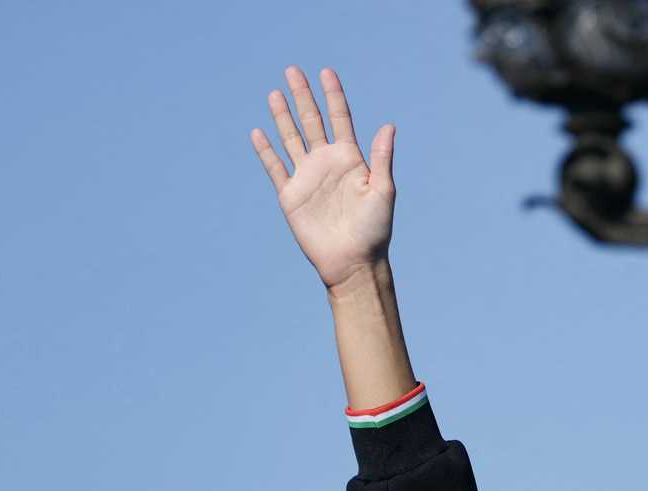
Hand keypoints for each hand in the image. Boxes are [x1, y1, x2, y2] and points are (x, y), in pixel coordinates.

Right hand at [250, 67, 395, 290]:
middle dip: (303, 96)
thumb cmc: (374, 230)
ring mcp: (307, 177)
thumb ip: (382, 157)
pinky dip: (266, 151)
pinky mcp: (290, 195)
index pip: (340, 119)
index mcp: (350, 159)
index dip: (333, 95)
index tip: (326, 72)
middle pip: (312, 121)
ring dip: (283, 117)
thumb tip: (388, 125)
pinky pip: (275, 168)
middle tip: (293, 70)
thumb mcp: (383, 191)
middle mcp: (327, 163)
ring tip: (275, 93)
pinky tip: (258, 132)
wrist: (353, 261)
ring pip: (291, 139)